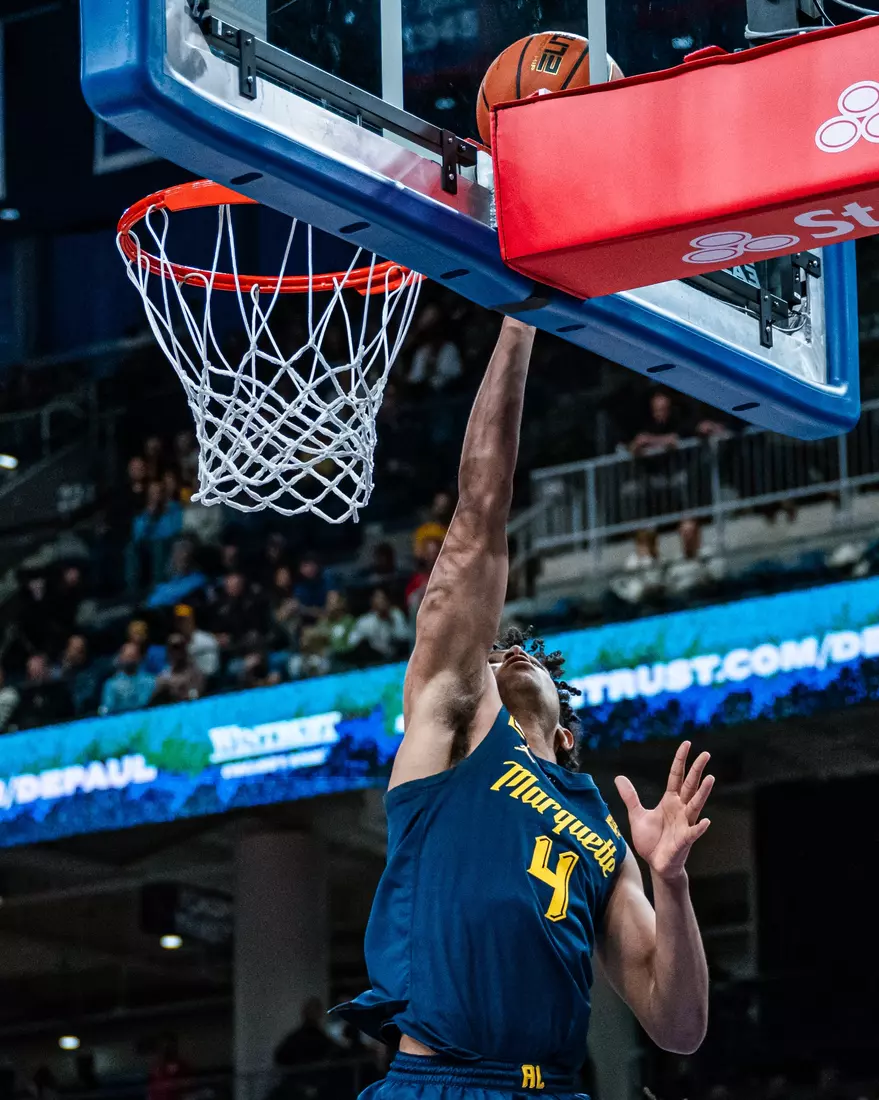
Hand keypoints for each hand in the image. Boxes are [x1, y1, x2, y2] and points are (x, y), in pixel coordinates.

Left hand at [615, 742, 713, 882]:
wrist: (656, 864)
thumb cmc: (651, 840)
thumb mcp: (637, 815)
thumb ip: (630, 797)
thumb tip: (619, 777)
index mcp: (670, 801)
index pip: (676, 776)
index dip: (681, 760)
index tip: (687, 744)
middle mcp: (680, 809)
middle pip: (690, 785)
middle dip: (697, 770)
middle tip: (705, 754)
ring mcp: (684, 823)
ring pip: (695, 804)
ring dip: (703, 792)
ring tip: (710, 778)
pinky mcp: (684, 840)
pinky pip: (693, 832)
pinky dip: (699, 827)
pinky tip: (705, 821)